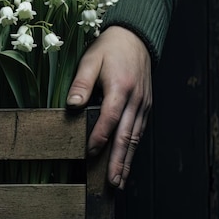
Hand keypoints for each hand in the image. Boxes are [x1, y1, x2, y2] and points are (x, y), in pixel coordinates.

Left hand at [66, 25, 151, 189]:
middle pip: (126, 135)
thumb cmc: (110, 47)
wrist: (135, 37)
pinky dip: (133, 149)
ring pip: (135, 137)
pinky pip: (139, 130)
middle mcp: (135, 99)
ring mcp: (143, 104)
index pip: (109, 117)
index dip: (100, 135)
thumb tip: (72, 105)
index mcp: (120, 87)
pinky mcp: (146, 105)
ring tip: (120, 180)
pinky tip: (126, 161)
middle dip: (118, 160)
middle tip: (112, 182)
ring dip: (127, 160)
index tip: (90, 151)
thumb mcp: (90, 59)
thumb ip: (81, 82)